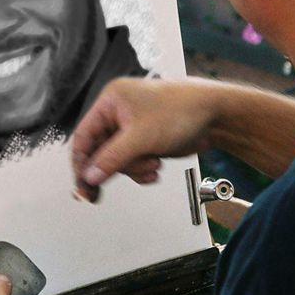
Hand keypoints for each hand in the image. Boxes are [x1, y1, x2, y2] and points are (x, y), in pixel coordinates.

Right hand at [71, 77, 217, 201]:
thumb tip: (89, 176)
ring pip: (117, 160)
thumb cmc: (181, 110)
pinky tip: (155, 168)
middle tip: (99, 193)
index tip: (82, 186)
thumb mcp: (141, 138)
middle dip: (114, 167)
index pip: (83, 136)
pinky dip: (142, 170)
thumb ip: (111, 159)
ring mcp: (132, 128)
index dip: (80, 163)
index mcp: (111, 101)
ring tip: (152, 164)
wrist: (214, 116)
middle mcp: (118, 113)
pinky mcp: (145, 140)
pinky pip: (133, 162)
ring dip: (134, 168)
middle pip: (99, 151)